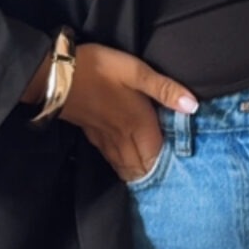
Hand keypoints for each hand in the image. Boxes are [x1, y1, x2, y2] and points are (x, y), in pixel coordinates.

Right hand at [25, 42, 197, 182]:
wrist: (55, 77)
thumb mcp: (135, 71)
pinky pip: (112, 160)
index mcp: (138, 124)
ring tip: (152, 176)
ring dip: (139, 174)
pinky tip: (127, 164)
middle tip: (171, 178)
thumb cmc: (98, 70)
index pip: (158, 158)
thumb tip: (193, 106)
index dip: (170, 168)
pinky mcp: (92, 136)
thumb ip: (164, 89)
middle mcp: (123, 138)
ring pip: (126, 168)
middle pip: (142, 169)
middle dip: (155, 176)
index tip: (183, 172)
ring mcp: (106, 140)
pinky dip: (123, 167)